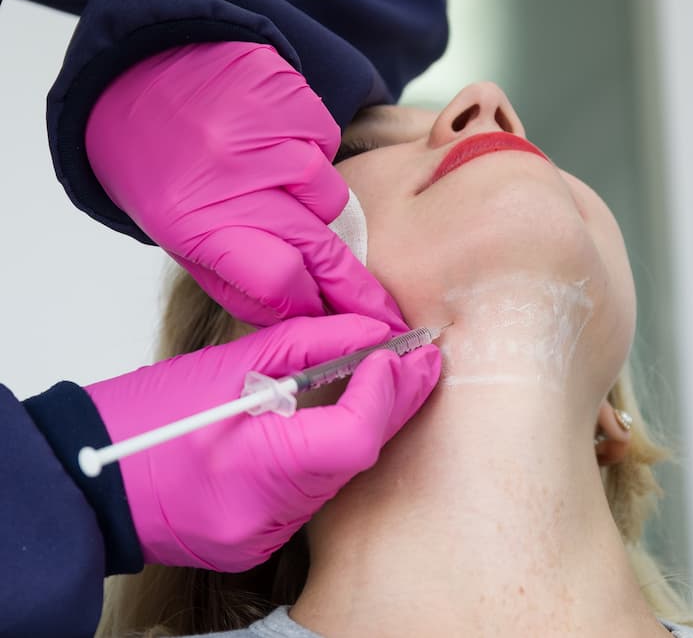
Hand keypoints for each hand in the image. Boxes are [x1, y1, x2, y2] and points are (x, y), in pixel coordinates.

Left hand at [85, 41, 399, 327]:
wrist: (143, 76)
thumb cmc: (163, 171)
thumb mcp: (182, 243)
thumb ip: (244, 287)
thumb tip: (310, 318)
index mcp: (197, 222)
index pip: (280, 278)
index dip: (317, 305)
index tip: (345, 324)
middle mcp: (237, 178)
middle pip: (322, 250)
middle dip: (357, 289)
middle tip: (384, 314)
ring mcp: (271, 135)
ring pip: (333, 202)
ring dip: (320, 212)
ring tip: (282, 195)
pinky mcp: (295, 102)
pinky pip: (329, 152)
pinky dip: (314, 162)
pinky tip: (279, 150)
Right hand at [85, 314, 439, 570]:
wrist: (88, 483)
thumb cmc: (138, 420)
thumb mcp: (224, 365)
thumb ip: (306, 346)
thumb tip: (370, 333)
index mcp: (251, 469)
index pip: (352, 438)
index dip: (384, 394)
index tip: (398, 352)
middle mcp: (266, 516)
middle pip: (357, 457)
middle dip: (394, 402)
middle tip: (422, 360)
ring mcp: (265, 535)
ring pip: (341, 475)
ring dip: (369, 425)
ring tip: (392, 378)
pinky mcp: (261, 540)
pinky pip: (315, 492)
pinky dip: (333, 451)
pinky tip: (345, 416)